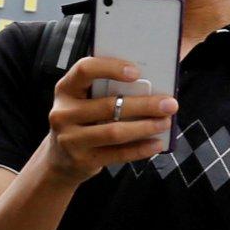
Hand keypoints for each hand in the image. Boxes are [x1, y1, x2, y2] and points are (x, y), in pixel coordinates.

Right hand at [35, 54, 176, 184]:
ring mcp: (70, 139)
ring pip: (114, 132)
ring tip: (165, 123)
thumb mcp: (84, 100)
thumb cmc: (82, 119)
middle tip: (170, 104)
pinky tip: (156, 143)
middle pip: (108, 105)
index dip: (110, 68)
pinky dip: (140, 149)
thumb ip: (107, 89)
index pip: (84, 70)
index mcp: (65, 89)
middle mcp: (63, 113)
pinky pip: (117, 154)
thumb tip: (151, 81)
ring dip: (145, 127)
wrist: (59, 159)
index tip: (136, 72)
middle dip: (144, 104)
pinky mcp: (82, 160)